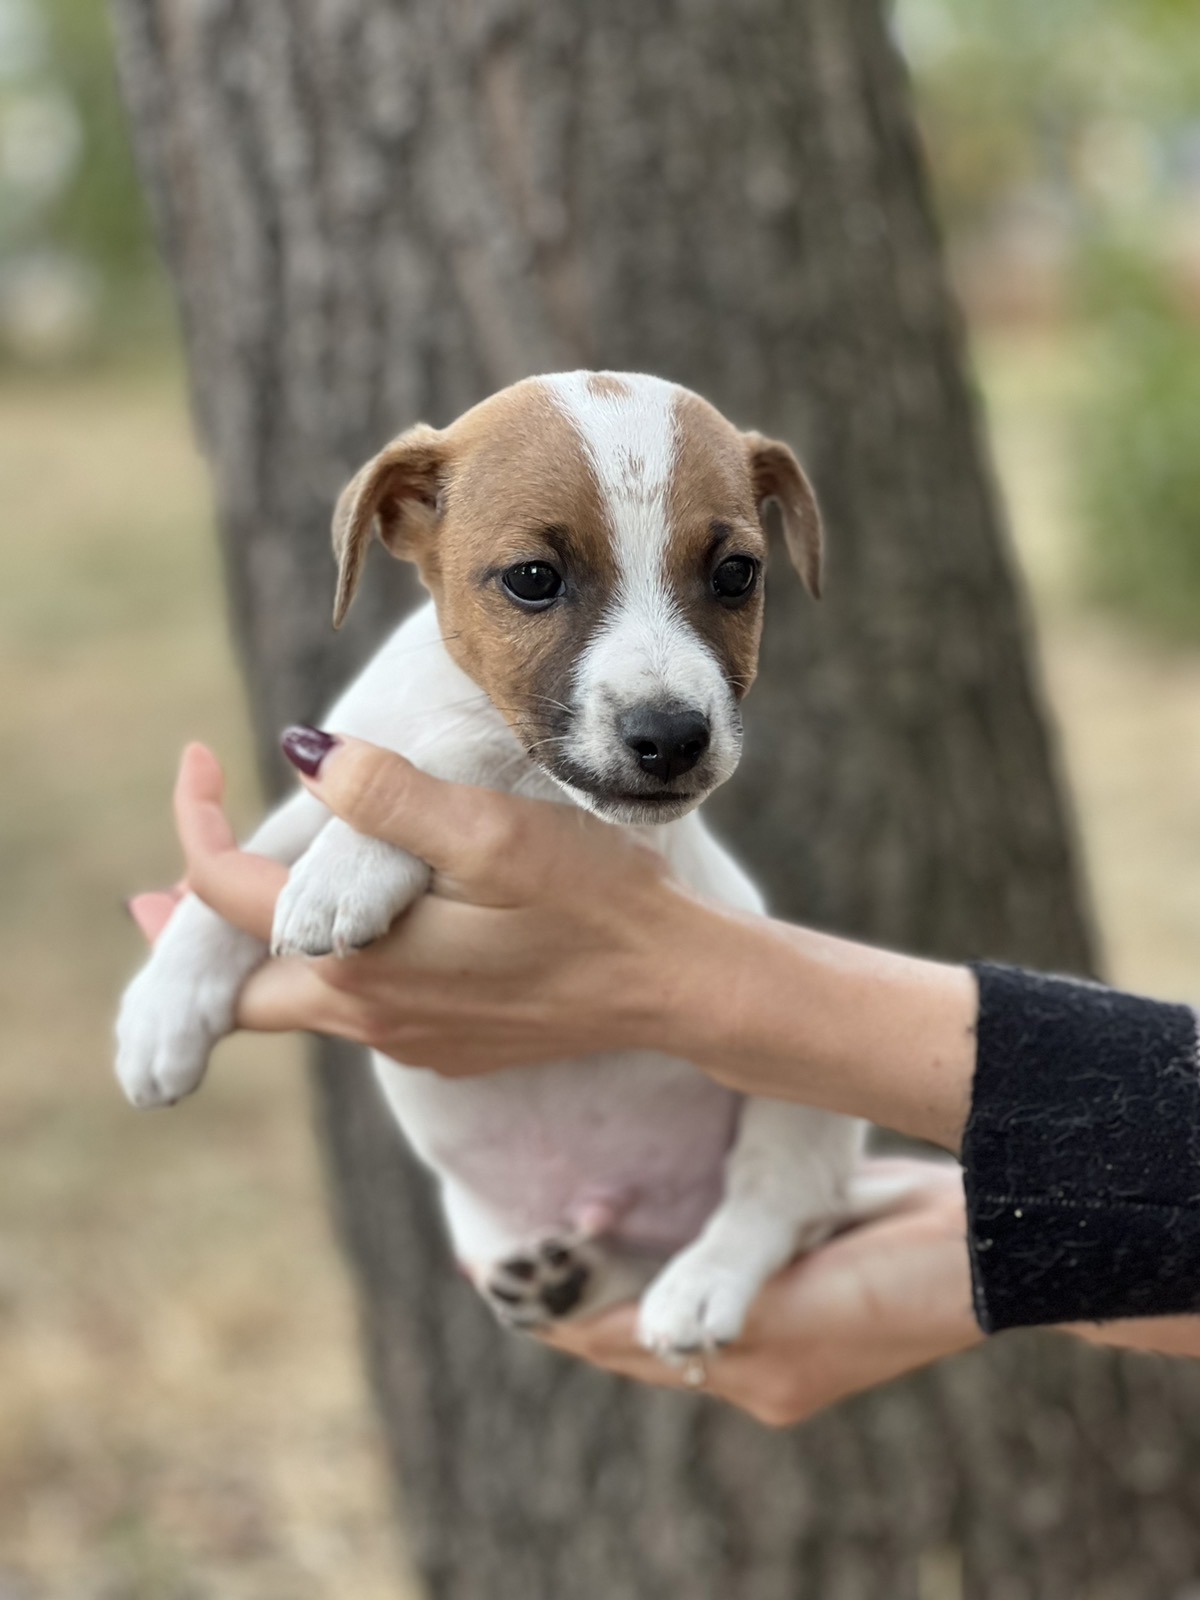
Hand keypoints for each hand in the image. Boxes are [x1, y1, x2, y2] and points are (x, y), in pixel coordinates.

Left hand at [128, 732, 977, 1145]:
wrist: (677, 989)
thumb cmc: (595, 902)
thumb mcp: (491, 834)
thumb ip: (389, 798)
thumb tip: (302, 755)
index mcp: (362, 965)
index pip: (227, 899)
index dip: (194, 824)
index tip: (200, 756)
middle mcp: (372, 1018)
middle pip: (242, 983)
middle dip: (188, 931)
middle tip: (142, 900)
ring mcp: (411, 1040)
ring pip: (299, 998)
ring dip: (259, 948)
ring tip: (232, 906)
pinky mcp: (451, 1045)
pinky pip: (357, 1010)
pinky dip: (323, 966)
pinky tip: (349, 932)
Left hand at [544, 1159, 980, 1425]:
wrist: (992, 1250)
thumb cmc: (906, 1276)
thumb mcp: (809, 1290)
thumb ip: (729, 1300)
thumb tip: (651, 1330)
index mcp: (751, 1369)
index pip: (622, 1342)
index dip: (557, 1312)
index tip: (491, 1272)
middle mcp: (754, 1359)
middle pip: (635, 1329)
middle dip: (573, 1293)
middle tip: (502, 1246)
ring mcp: (779, 1325)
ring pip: (667, 1300)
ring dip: (616, 1270)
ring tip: (554, 1224)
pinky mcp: (800, 1284)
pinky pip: (708, 1278)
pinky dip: (665, 1256)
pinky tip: (635, 1210)